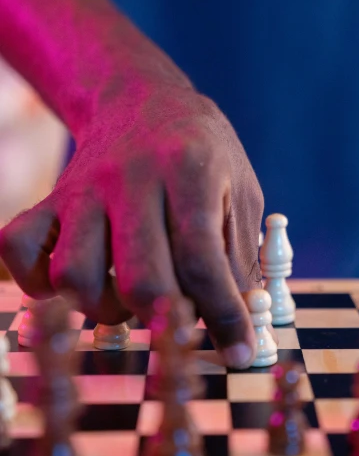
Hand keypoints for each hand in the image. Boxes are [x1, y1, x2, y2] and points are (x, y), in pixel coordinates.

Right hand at [0, 71, 263, 368]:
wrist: (141, 100)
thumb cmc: (201, 154)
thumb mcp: (240, 189)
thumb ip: (240, 253)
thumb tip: (239, 322)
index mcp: (188, 170)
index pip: (202, 260)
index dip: (223, 317)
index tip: (240, 356)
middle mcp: (130, 178)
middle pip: (139, 278)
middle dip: (165, 322)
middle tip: (181, 325)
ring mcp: (82, 190)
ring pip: (74, 275)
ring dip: (104, 309)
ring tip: (128, 299)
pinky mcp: (48, 199)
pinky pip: (20, 250)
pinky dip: (38, 282)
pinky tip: (75, 282)